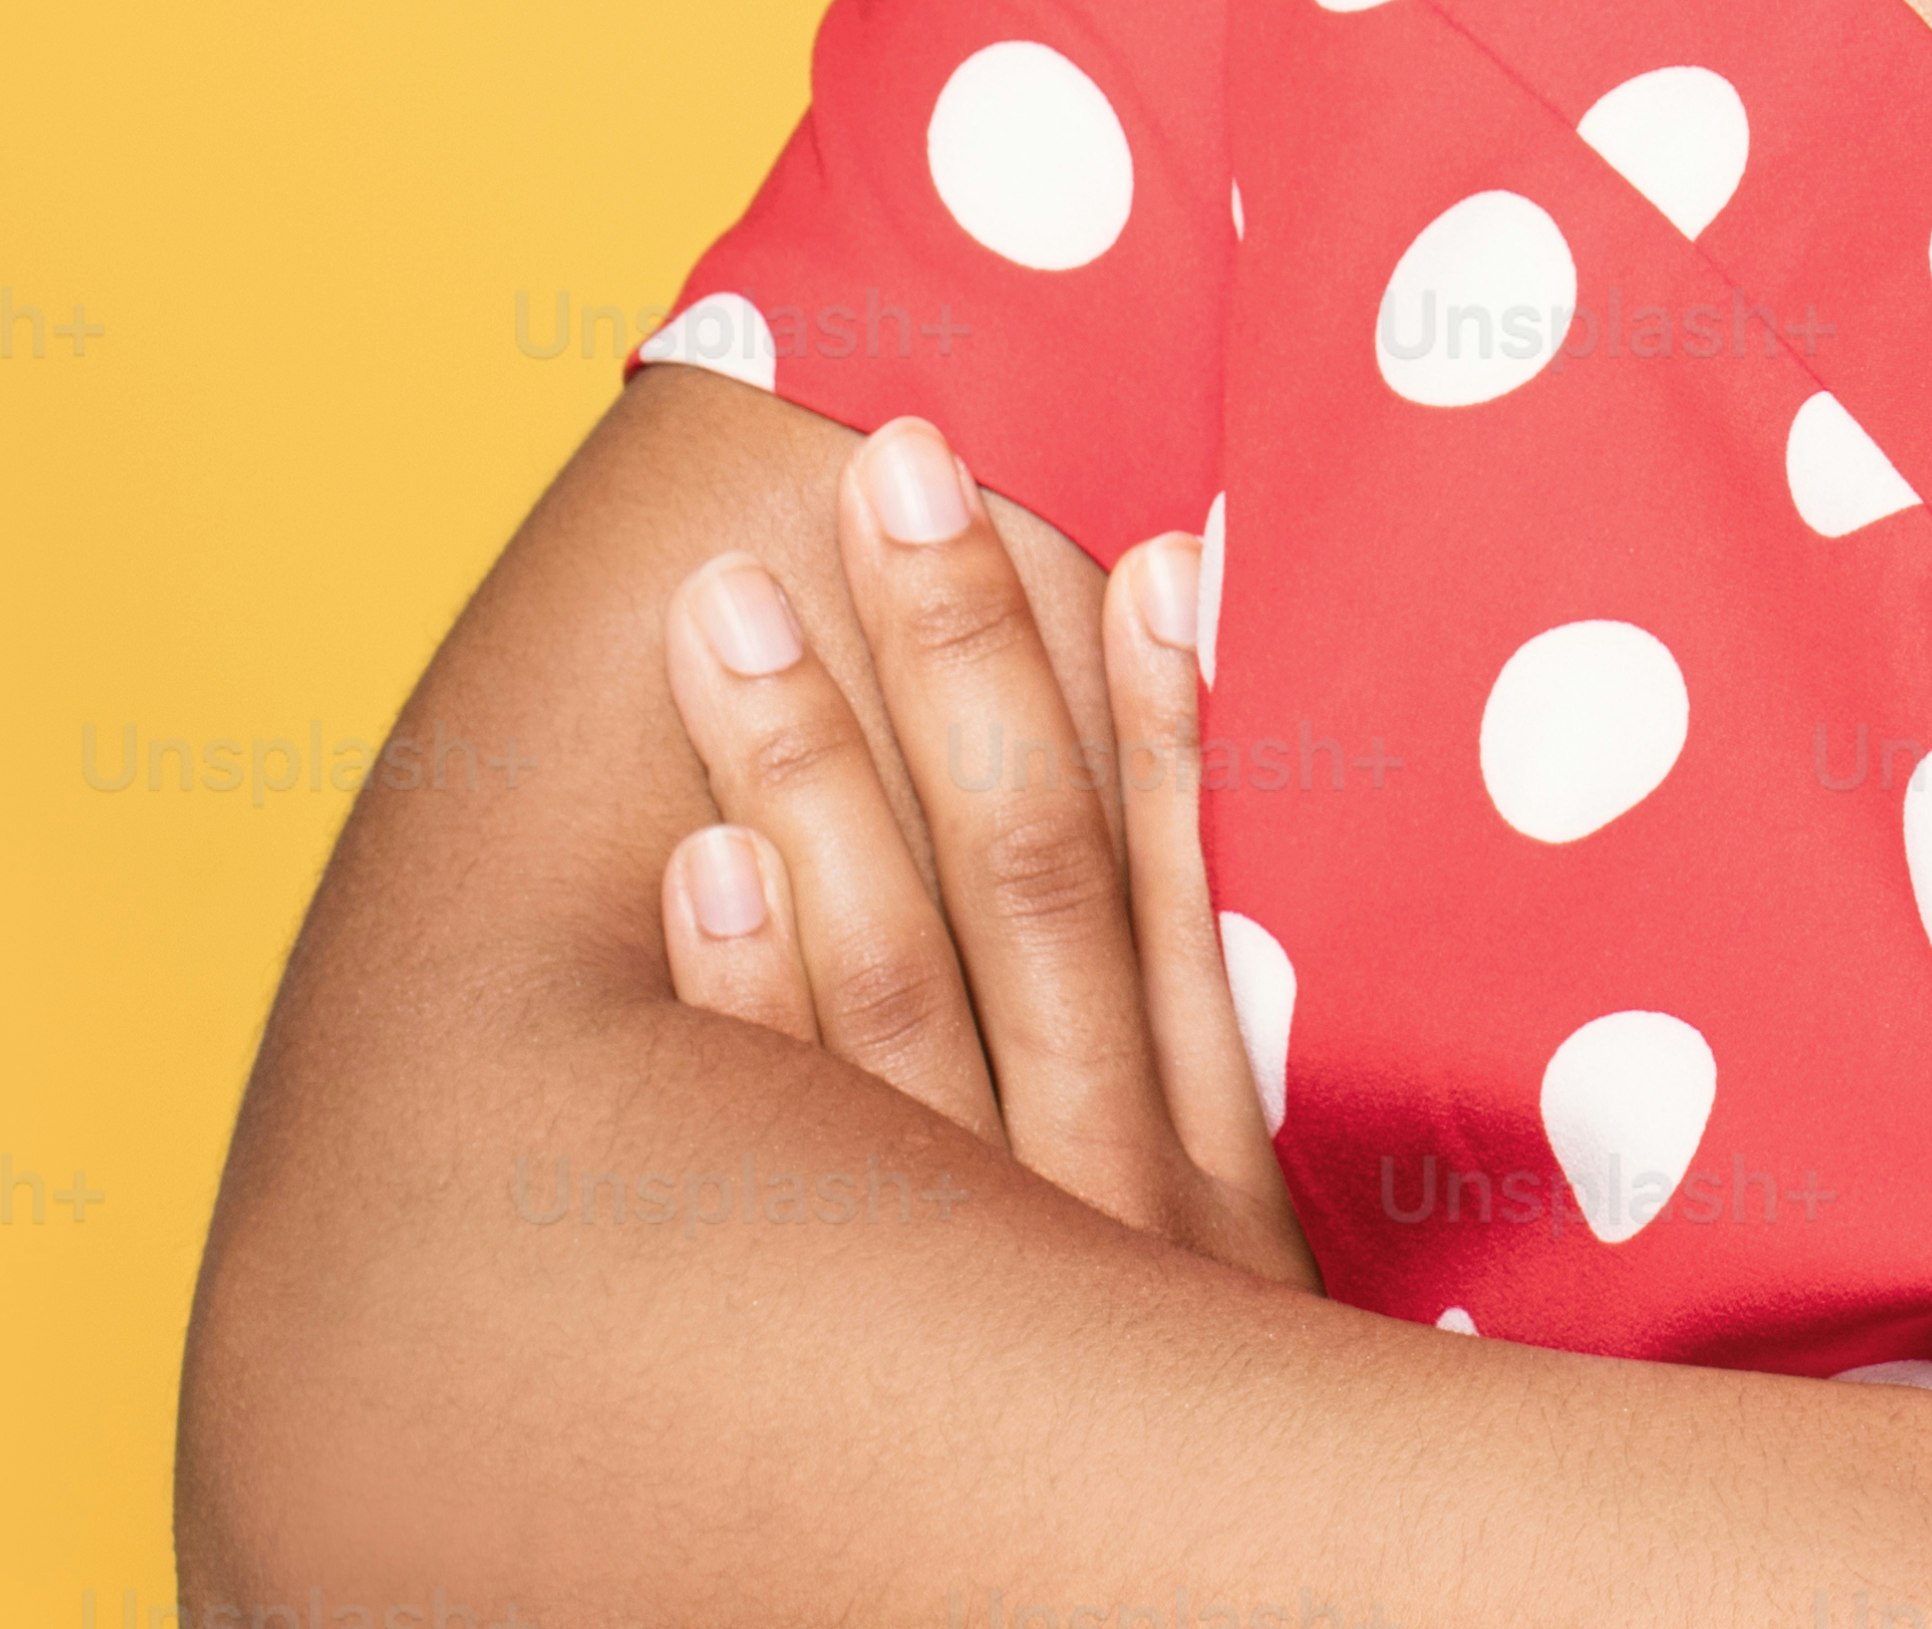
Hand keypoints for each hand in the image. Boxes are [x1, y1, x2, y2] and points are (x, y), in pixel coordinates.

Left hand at [645, 404, 1318, 1288]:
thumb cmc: (1162, 1463)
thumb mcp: (1229, 1282)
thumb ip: (1208, 1071)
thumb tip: (1202, 798)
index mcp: (1218, 1185)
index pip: (1180, 895)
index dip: (1159, 711)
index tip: (1136, 538)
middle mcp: (1101, 1212)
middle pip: (1027, 888)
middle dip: (963, 664)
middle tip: (891, 467)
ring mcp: (960, 1281)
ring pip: (887, 991)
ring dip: (811, 779)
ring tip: (734, 610)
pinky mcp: (825, 1359)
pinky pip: (779, 1152)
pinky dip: (740, 1004)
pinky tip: (702, 861)